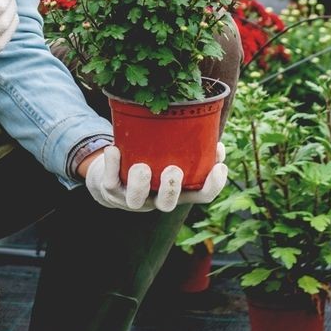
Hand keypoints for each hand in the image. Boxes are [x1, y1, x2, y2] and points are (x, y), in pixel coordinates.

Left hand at [83, 141, 227, 212]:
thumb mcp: (171, 156)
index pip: (201, 196)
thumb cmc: (151, 161)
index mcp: (176, 192)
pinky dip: (111, 165)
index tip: (219, 167)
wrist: (112, 180)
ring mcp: (132, 198)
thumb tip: (209, 125)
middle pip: (167, 204)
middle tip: (173, 170)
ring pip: (136, 201)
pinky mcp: (112, 191)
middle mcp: (155, 199)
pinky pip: (110, 182)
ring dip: (140, 183)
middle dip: (171, 188)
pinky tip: (114, 149)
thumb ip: (188, 146)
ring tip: (141, 166)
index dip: (213, 186)